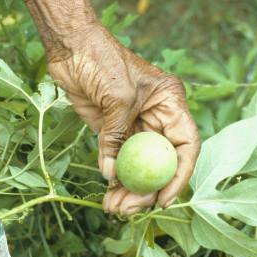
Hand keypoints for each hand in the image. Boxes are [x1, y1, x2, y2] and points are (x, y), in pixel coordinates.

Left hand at [47, 24, 199, 213]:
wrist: (71, 46)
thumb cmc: (101, 60)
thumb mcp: (117, 97)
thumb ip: (116, 135)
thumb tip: (111, 174)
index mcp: (169, 103)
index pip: (185, 146)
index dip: (179, 176)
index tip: (164, 200)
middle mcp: (156, 116)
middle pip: (159, 161)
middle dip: (146, 188)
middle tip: (128, 210)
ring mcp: (133, 124)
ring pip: (137, 164)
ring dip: (128, 188)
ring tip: (114, 209)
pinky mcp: (112, 128)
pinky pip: (116, 158)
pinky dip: (113, 177)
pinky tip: (108, 194)